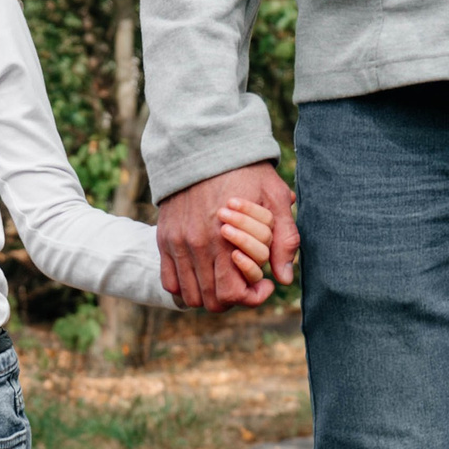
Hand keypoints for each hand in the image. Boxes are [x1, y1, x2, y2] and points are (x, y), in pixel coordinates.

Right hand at [156, 162, 298, 309]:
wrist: (205, 146)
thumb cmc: (246, 171)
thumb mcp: (275, 199)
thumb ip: (284, 240)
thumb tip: (284, 278)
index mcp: (225, 240)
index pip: (231, 295)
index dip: (252, 298)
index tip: (265, 284)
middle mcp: (197, 246)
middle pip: (211, 301)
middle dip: (232, 299)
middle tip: (245, 282)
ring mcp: (177, 244)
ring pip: (189, 296)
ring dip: (209, 294)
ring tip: (225, 277)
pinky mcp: (164, 239)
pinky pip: (169, 280)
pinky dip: (185, 286)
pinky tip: (203, 272)